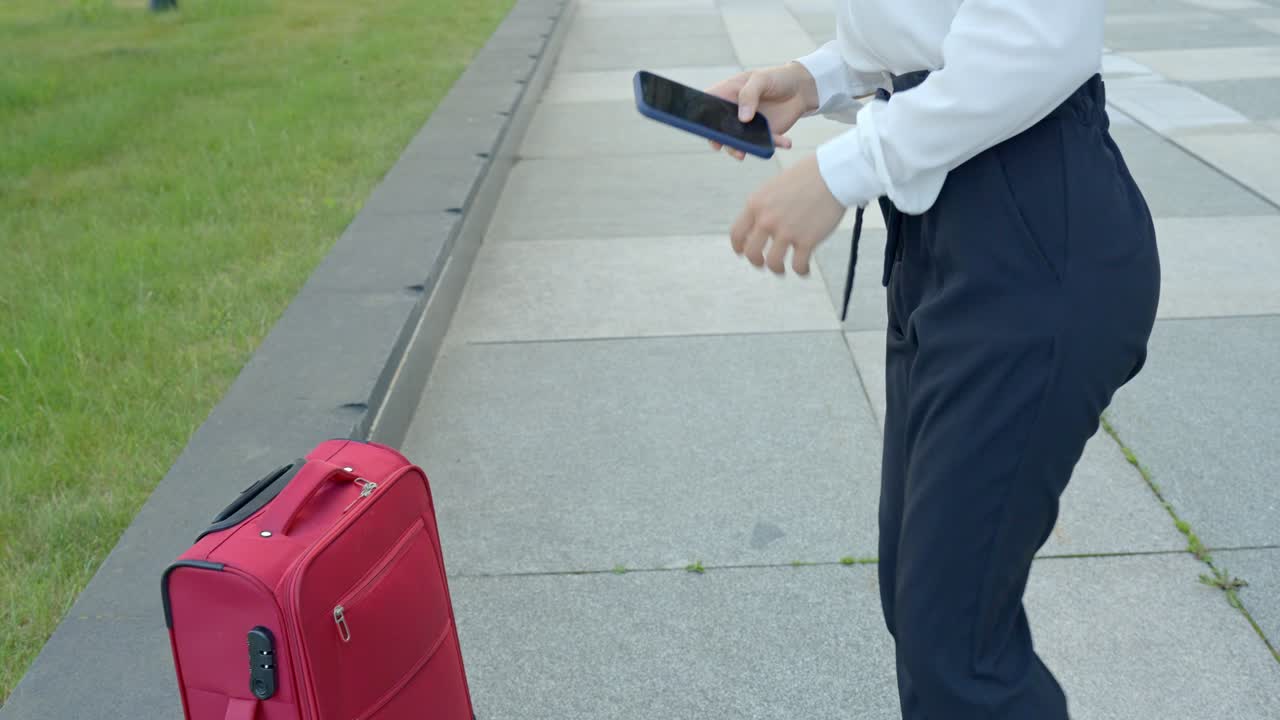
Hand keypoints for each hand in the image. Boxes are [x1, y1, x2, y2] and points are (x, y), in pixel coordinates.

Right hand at [705, 63, 818, 160]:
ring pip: (738, 143)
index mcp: (727, 95)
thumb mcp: (761, 79)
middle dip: (721, 141)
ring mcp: (747, 126)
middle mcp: (734, 113)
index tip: (705, 130)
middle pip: (719, 130)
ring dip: (742, 149)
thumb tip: (742, 118)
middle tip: (725, 146)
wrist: (801, 88)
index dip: (701, 118)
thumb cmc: (776, 78)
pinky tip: (786, 142)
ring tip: (746, 153)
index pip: (708, 106)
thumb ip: (749, 94)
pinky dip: (773, 145)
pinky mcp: (764, 135)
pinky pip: (765, 144)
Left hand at [731, 154, 844, 274]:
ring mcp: (786, 231)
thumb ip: (765, 206)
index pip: (737, 233)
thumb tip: (760, 225)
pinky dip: (801, 271)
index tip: (743, 251)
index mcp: (756, 204)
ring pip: (773, 263)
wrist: (832, 173)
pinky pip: (799, 265)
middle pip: (751, 252)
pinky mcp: (807, 240)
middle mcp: (767, 220)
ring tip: (782, 269)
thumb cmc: (807, 176)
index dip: (739, 246)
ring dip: (777, 269)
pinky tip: (804, 269)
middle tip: (763, 262)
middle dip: (756, 261)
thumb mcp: (774, 186)